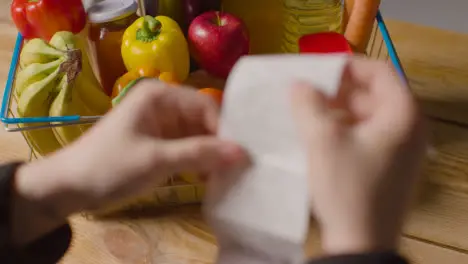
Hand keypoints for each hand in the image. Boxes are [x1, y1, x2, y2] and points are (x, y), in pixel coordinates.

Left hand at [12, 80, 245, 244]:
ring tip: (227, 176)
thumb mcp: (156, 160)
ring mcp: (162, 124)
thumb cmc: (109, 166)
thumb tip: (242, 152)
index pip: (206, 106)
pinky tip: (209, 178)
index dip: (224, 129)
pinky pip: (188, 148)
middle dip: (219, 144)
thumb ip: (199, 154)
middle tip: (238, 169)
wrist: (69, 187)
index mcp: (160, 95)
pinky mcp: (160, 143)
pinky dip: (199, 162)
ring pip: (199, 136)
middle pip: (205, 120)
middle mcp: (164, 105)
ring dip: (211, 155)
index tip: (239, 156)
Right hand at [290, 57, 425, 253]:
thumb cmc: (346, 187)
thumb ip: (308, 104)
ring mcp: (400, 148)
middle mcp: (409, 127)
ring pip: (366, 116)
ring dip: (336, 111)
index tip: (315, 72)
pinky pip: (365, 135)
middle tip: (305, 94)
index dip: (346, 67)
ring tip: (305, 115)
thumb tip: (298, 85)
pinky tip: (317, 136)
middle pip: (372, 94)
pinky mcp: (388, 165)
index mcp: (403, 114)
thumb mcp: (322, 140)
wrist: (360, 243)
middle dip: (337, 92)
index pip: (379, 71)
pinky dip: (342, 130)